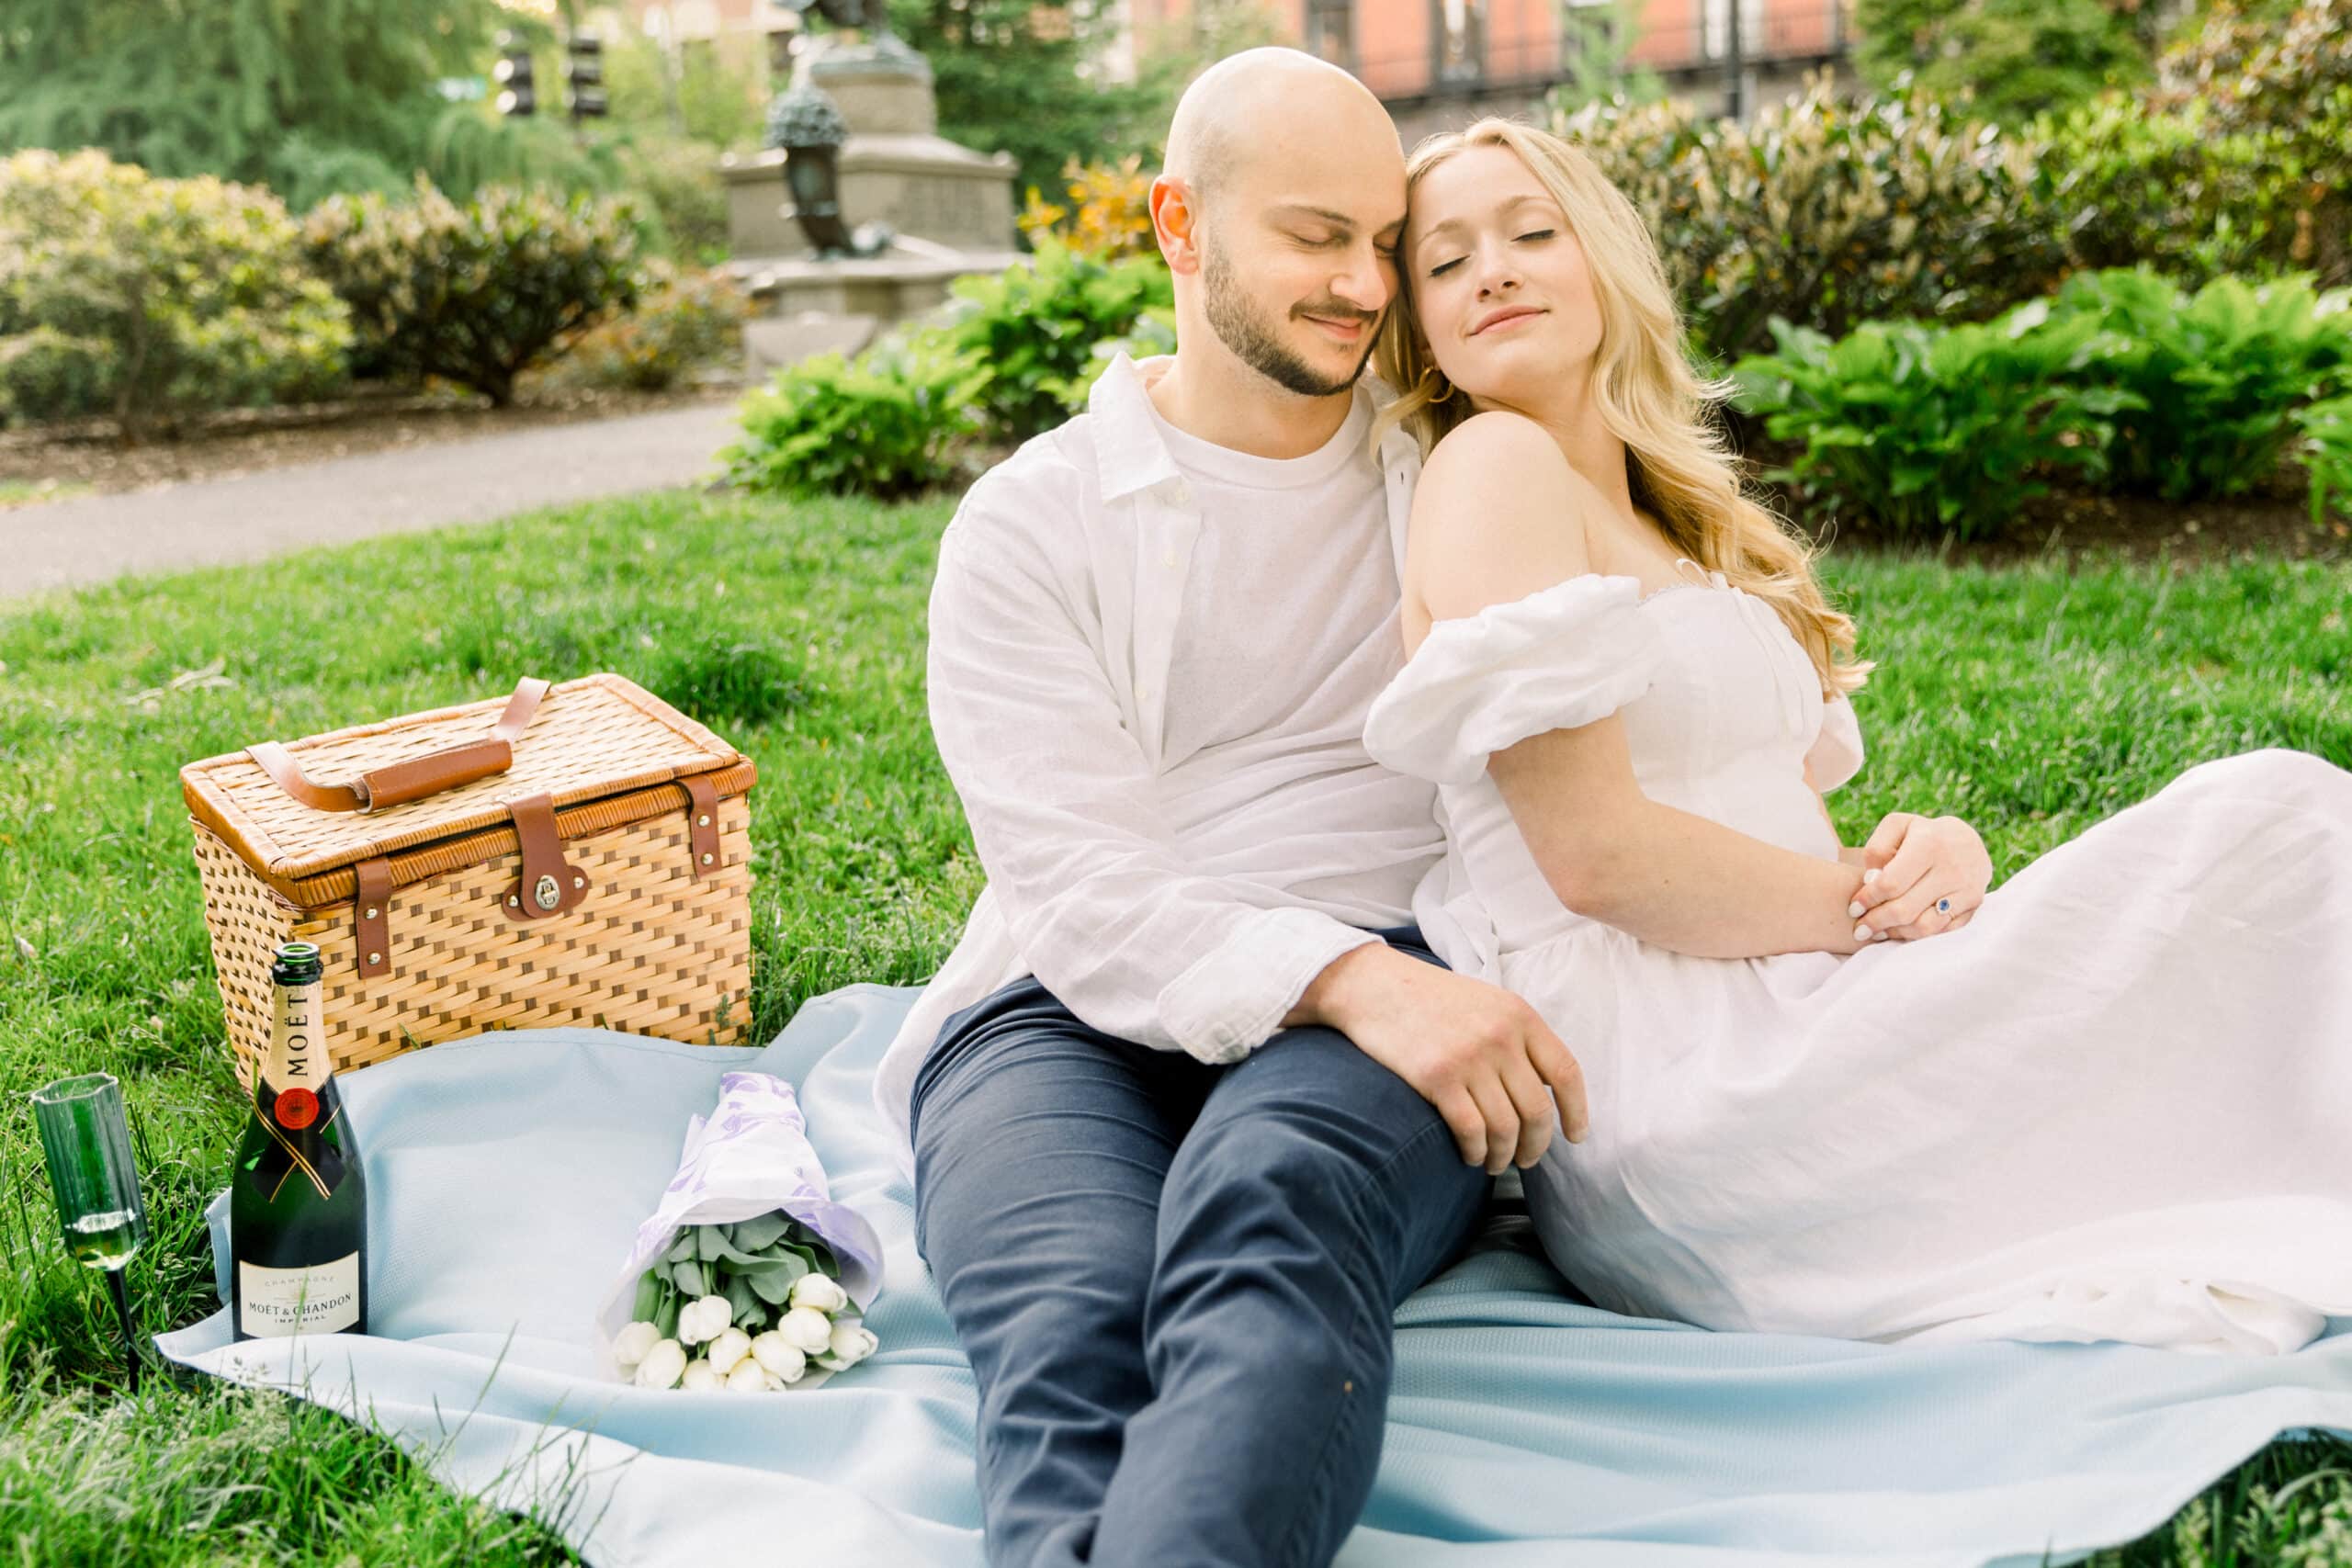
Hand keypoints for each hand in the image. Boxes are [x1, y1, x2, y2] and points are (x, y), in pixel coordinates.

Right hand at [1289, 944, 1588, 1174]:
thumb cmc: (1429, 998)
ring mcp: (1469, 1058)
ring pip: (1505, 1128)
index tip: (1575, 1136)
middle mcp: (1500, 1037)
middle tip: (1527, 1159)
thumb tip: (1546, 1087)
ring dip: (1504, 1155)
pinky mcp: (1437, 1078)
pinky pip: (1471, 1130)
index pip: (1566, 1073)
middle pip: (1537, 1110)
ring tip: (1495, 1163)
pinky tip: (1471, 1155)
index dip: (1576, 1112)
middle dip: (1536, 1145)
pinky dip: (1476, 1152)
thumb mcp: (1486, 1002)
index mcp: (1520, 1015)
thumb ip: (1518, 1036)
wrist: (1372, 986)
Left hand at [1849, 812, 1991, 942]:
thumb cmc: (1922, 834)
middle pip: (1905, 909)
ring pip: (1924, 926)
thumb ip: (1877, 849)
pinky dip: (1917, 935)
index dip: (1868, 899)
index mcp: (1929, 844)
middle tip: (1860, 928)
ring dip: (1895, 932)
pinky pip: (1941, 931)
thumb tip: (1871, 880)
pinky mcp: (1974, 904)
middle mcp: (1951, 868)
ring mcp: (1966, 888)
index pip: (1891, 883)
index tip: (1853, 908)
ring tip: (1878, 931)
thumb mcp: (1897, 826)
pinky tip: (1901, 930)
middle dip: (1876, 922)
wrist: (1968, 841)